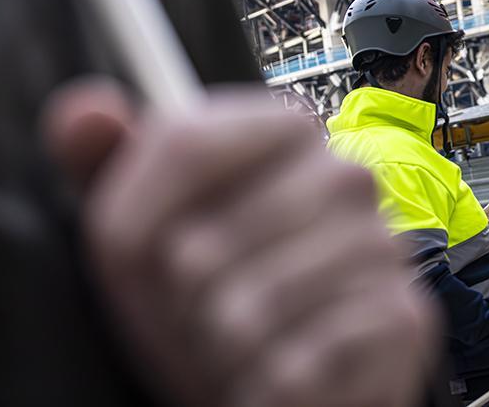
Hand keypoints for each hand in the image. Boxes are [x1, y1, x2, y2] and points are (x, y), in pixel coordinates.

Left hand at [43, 78, 435, 406]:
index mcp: (284, 131)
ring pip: (242, 311)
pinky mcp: (402, 317)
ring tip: (238, 346)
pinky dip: (265, 387)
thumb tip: (85, 110)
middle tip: (200, 313)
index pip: (183, 141)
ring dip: (220, 351)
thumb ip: (106, 165)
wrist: (282, 381)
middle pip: (197, 243)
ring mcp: (381, 244)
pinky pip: (291, 365)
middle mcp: (344, 174)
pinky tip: (278, 376)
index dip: (134, 216)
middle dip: (176, 303)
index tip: (136, 253)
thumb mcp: (143, 233)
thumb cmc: (209, 302)